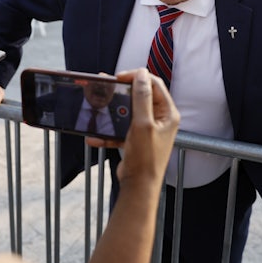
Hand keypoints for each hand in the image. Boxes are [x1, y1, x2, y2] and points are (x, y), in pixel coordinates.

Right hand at [88, 69, 178, 187]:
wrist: (139, 187)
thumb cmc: (145, 158)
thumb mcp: (143, 124)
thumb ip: (142, 98)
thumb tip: (141, 74)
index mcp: (167, 113)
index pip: (154, 84)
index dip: (137, 77)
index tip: (119, 77)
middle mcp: (160, 120)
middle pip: (140, 96)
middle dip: (121, 92)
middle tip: (106, 87)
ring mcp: (148, 130)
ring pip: (128, 112)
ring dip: (112, 110)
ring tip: (98, 106)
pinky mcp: (136, 140)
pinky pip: (121, 129)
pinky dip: (108, 132)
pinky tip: (94, 136)